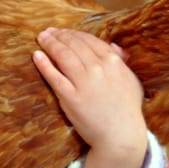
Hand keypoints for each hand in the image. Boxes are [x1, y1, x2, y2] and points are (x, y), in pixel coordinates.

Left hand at [32, 28, 146, 161]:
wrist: (120, 136)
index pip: (88, 40)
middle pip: (73, 44)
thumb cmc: (127, 109)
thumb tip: (114, 46)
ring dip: (50, 44)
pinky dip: (44, 64)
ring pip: (63, 55)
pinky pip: (54, 76)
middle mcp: (98, 68)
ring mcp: (83, 82)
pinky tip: (37, 55)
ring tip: (41, 38)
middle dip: (59, 35)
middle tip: (47, 32)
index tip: (63, 31)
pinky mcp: (70, 97)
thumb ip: (122, 62)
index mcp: (113, 62)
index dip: (73, 33)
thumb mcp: (131, 81)